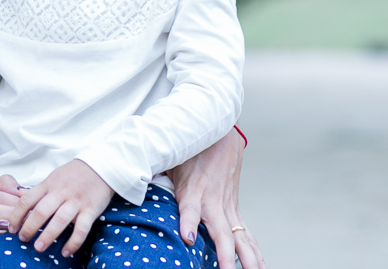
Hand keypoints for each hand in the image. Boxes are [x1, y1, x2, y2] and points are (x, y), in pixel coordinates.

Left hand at [7, 160, 113, 256]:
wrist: (102, 166)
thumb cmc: (75, 174)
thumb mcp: (54, 177)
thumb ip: (40, 190)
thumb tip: (19, 200)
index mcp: (49, 184)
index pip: (27, 200)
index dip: (16, 215)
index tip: (11, 228)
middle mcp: (61, 192)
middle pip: (41, 211)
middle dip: (29, 227)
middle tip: (23, 239)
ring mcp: (76, 201)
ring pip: (60, 220)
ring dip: (48, 235)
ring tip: (38, 248)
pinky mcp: (91, 209)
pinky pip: (81, 228)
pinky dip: (74, 242)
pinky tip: (66, 252)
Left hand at [167, 128, 264, 268]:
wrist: (221, 131)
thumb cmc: (193, 147)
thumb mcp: (170, 157)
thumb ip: (153, 170)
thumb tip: (128, 176)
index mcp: (194, 189)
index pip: (191, 208)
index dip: (188, 222)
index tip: (187, 238)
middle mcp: (214, 200)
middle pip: (221, 231)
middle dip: (225, 254)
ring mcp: (227, 206)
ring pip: (239, 236)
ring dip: (248, 258)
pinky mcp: (234, 208)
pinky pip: (246, 233)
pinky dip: (254, 251)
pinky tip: (259, 265)